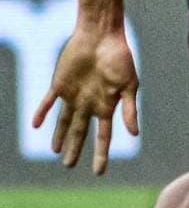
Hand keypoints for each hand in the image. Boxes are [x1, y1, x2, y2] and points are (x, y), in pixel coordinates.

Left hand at [30, 22, 139, 175]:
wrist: (102, 35)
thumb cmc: (120, 57)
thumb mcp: (129, 84)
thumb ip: (130, 109)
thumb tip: (135, 134)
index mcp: (107, 105)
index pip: (103, 136)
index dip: (100, 154)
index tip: (98, 172)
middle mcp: (89, 103)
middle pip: (80, 132)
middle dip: (75, 149)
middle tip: (69, 165)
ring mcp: (74, 95)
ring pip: (64, 121)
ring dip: (60, 136)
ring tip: (56, 151)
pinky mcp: (59, 84)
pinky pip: (48, 102)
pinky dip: (41, 113)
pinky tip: (35, 124)